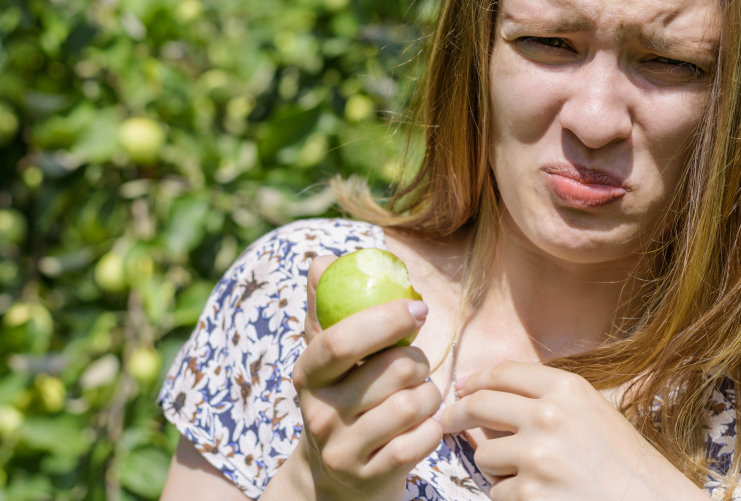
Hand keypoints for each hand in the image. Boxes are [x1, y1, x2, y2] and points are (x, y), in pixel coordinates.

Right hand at [289, 254, 444, 500]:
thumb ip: (325, 308)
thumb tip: (322, 260)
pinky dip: (433, 428)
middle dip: (417, 360)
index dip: (384, 319)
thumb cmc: (341, 401)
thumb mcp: (326, 360)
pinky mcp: (371, 478)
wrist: (335, 480)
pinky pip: (421, 440)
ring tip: (420, 397)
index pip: (339, 340)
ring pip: (412, 404)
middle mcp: (319, 414)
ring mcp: (343, 450)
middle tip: (417, 364)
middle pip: (391, 369)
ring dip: (429, 395)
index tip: (418, 308)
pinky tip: (424, 426)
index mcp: (307, 375)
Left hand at [440, 361, 708, 500]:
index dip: (476, 380)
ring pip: (484, 454)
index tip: (462, 388)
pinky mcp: (527, 494)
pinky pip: (497, 491)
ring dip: (495, 466)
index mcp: (566, 389)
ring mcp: (535, 456)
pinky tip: (541, 496)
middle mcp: (547, 416)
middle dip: (457, 413)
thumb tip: (486, 393)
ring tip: (528, 474)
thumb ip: (547, 400)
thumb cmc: (625, 463)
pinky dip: (511, 497)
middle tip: (448, 421)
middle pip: (478, 405)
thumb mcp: (593, 413)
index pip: (503, 373)